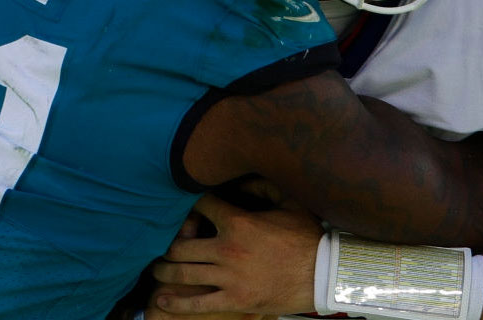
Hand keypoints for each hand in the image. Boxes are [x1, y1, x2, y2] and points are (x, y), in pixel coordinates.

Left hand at [148, 190, 323, 316]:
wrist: (324, 275)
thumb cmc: (308, 238)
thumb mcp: (289, 203)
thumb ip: (262, 187)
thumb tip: (241, 180)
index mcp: (238, 222)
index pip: (201, 206)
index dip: (191, 205)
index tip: (188, 209)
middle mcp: (227, 249)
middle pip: (180, 244)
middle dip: (168, 244)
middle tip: (163, 246)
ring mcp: (229, 277)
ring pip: (182, 273)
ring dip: (164, 271)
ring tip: (157, 270)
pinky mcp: (235, 300)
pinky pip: (198, 303)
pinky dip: (176, 302)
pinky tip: (162, 300)